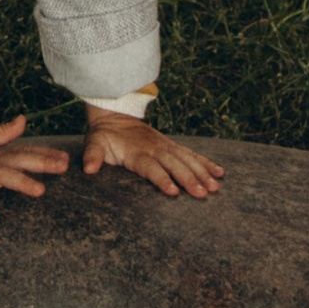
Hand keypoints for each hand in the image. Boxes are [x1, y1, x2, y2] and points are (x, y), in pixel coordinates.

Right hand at [0, 114, 78, 224]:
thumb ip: (4, 133)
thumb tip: (24, 120)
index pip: (24, 152)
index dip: (45, 154)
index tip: (66, 159)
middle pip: (18, 160)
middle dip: (41, 163)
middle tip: (62, 166)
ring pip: (0, 177)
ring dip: (20, 182)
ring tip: (39, 190)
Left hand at [82, 111, 223, 199]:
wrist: (116, 113)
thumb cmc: (105, 135)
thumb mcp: (94, 142)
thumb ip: (93, 155)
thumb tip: (89, 169)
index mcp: (136, 152)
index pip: (150, 167)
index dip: (161, 179)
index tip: (173, 191)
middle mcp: (154, 149)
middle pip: (174, 165)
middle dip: (189, 179)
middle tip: (202, 194)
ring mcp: (166, 146)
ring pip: (187, 159)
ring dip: (202, 173)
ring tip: (215, 188)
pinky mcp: (172, 146)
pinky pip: (192, 154)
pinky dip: (206, 163)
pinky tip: (220, 173)